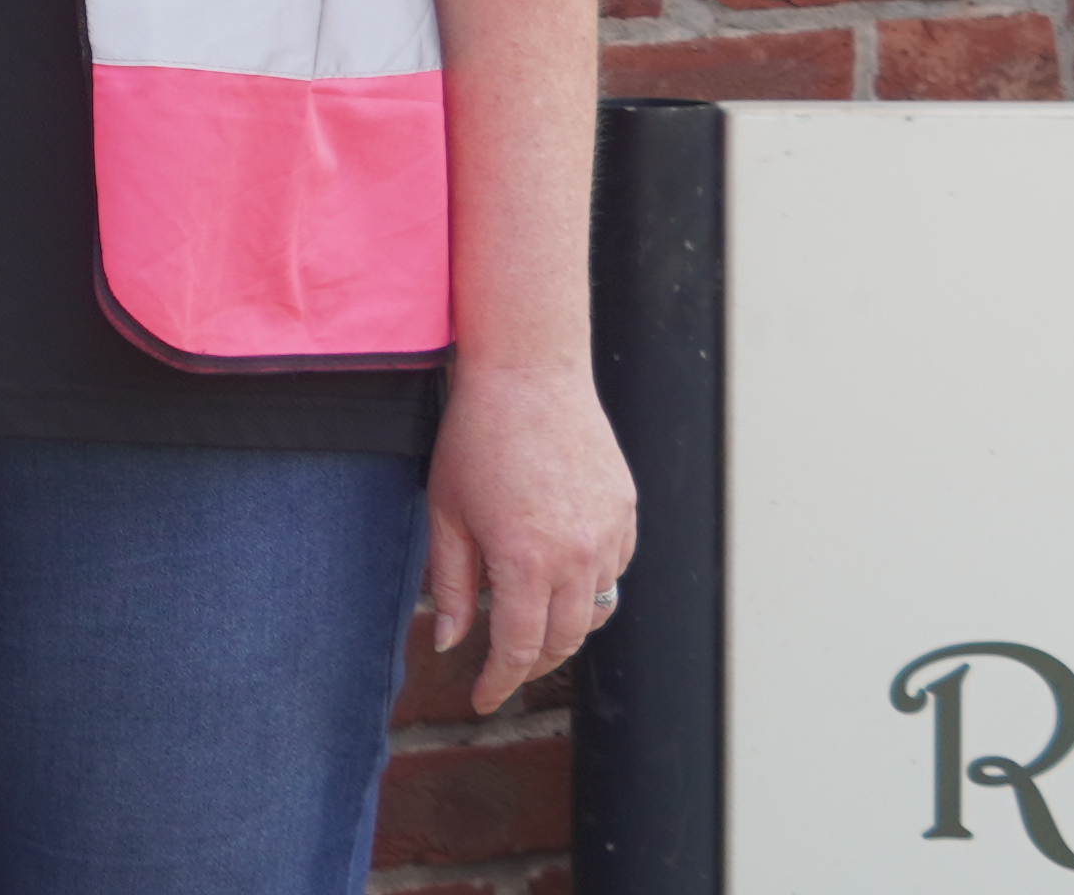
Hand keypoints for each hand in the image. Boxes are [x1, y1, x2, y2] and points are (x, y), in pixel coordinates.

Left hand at [421, 355, 636, 715]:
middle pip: (564, 640)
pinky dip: (590, 585)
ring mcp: (609, 534)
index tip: (482, 699)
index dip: (499, 681)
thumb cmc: (476, 439)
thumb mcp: (446, 513)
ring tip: (532, 624)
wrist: (530, 374)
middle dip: (531, 663)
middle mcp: (577, 556)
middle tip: (502, 667)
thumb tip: (450, 641)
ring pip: (597, 609)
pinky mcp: (627, 512)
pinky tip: (561, 574)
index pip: (520, 648)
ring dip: (565, 627)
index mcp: (526, 561)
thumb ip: (451, 584)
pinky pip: (614, 569)